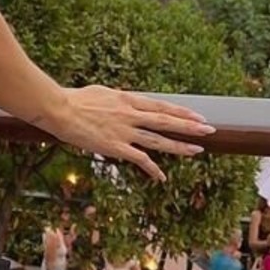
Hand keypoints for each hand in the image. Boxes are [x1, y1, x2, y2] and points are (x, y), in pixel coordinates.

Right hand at [52, 85, 215, 182]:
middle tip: (209, 129)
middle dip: (189, 126)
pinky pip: (140, 160)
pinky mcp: (116, 147)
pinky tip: (162, 177)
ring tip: (197, 150)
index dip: (179, 111)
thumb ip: (117, 100)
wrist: (60, 110)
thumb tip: (124, 102)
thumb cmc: (75, 100)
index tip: (196, 115)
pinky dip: (152, 169)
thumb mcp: (102, 93)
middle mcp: (131, 115)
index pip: (160, 106)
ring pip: (159, 140)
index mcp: (127, 100)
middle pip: (166, 121)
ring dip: (179, 146)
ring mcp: (125, 132)